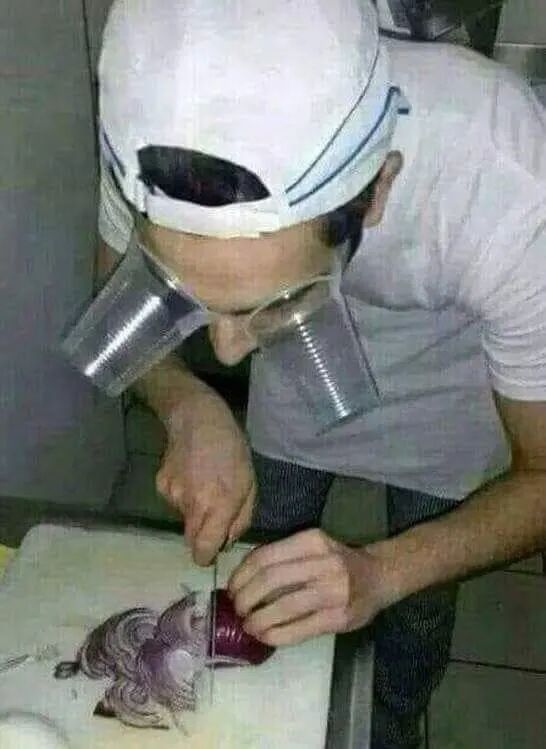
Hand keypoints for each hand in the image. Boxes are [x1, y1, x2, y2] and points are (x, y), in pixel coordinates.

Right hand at [156, 392, 255, 565]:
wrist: (197, 418)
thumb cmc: (232, 449)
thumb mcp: (249, 483)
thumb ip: (241, 518)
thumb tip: (226, 542)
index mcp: (220, 505)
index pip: (203, 550)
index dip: (206, 556)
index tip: (211, 551)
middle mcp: (194, 504)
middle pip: (191, 540)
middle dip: (202, 535)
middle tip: (213, 513)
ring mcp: (173, 495)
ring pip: (184, 519)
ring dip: (194, 511)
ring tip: (203, 483)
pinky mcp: (160, 485)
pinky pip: (174, 503)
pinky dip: (182, 495)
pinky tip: (190, 474)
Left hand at [228, 529, 391, 645]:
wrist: (380, 576)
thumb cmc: (338, 561)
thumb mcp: (313, 547)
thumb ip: (283, 556)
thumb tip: (242, 579)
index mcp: (312, 540)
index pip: (265, 556)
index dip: (241, 575)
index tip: (231, 588)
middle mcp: (323, 562)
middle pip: (270, 580)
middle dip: (245, 598)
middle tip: (237, 609)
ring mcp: (333, 591)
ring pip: (283, 606)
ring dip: (258, 620)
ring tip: (248, 626)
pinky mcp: (339, 618)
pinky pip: (299, 629)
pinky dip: (276, 635)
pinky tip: (266, 637)